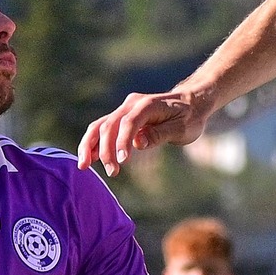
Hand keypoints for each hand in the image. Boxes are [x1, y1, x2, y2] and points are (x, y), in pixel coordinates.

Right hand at [78, 87, 211, 174]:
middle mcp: (132, 104)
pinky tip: (89, 158)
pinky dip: (94, 143)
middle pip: (110, 125)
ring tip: (84, 166)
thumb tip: (138, 143)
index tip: (122, 162)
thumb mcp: (182, 128)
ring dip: (90, 146)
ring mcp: (125, 109)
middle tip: (112, 173)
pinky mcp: (123, 117)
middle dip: (106, 150)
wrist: (191, 102)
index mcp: (147, 105)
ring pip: (100, 126)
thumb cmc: (189, 117)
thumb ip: (160, 134)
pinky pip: (103, 128)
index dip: (123, 142)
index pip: (129, 123)